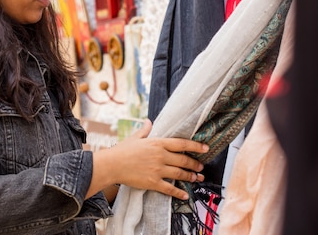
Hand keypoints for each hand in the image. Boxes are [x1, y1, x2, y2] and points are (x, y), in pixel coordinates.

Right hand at [89, 120, 207, 199]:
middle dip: (195, 164)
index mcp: (158, 143)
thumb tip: (148, 121)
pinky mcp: (152, 182)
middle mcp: (160, 156)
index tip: (206, 148)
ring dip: (190, 177)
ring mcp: (157, 170)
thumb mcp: (135, 137)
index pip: (182, 144)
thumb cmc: (123, 150)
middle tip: (201, 167)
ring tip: (197, 178)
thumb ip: (145, 130)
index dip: (196, 146)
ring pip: (179, 174)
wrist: (112, 165)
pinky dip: (178, 192)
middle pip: (183, 160)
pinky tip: (185, 195)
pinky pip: (169, 188)